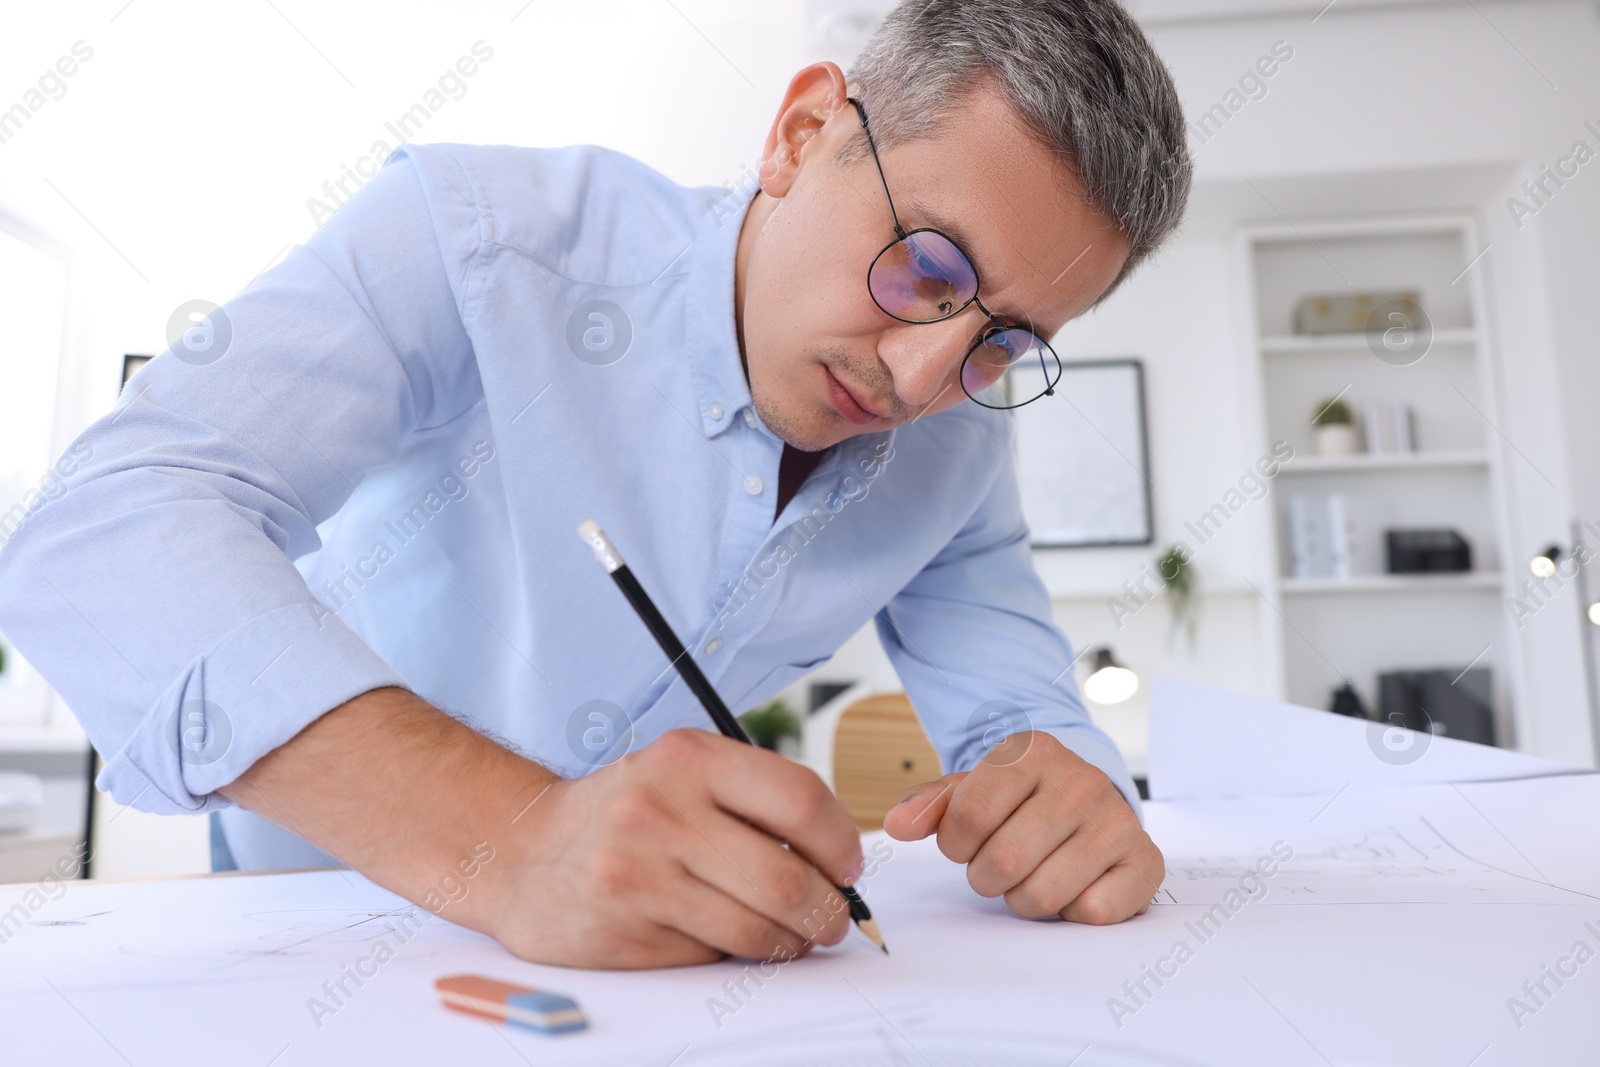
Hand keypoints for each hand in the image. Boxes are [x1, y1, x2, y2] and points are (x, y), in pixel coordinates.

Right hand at [489, 728, 864, 968]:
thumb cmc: (623, 810)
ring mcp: (640, 877)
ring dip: (791, 943)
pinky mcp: (626, 934)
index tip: (849, 865)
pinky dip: (735, 955)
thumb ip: (754, 798)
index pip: (801, 800)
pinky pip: (712, 957)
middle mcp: (661, 813)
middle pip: (788, 879)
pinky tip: (726, 936)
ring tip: (792, 935)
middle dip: (829, 910)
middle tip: (834, 918)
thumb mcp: (682, 771)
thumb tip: (838, 857)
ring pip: (757, 930)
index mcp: (688, 759)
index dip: (842, 842)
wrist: (522, 849)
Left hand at [881, 731, 1161, 923]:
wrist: (1087, 797)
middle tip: (997, 866)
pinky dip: (1071, 912)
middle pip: (1004, 861)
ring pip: (1044, 893)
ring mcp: (1118, 820)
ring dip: (1023, 899)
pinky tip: (1071, 885)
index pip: (969, 815)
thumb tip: (897, 825)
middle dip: (987, 877)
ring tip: (1031, 874)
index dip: (955, 844)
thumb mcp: (970, 788)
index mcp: (1033, 752)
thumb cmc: (1020, 798)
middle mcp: (1081, 780)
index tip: (966, 842)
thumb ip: (927, 806)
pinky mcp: (1145, 861)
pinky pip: (1092, 912)